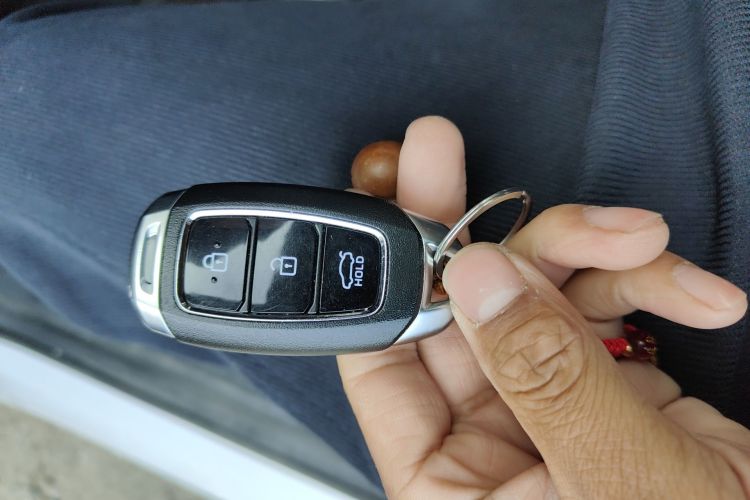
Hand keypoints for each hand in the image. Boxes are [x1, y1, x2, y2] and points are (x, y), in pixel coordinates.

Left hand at [338, 116, 749, 498]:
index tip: (383, 204)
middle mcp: (491, 442)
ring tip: (646, 241)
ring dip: (590, 252)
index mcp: (453, 486)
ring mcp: (550, 407)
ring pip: (537, 294)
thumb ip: (545, 379)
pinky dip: (650, 284)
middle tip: (442, 151)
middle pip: (459, 311)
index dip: (383, 281)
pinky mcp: (608, 387)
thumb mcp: (615, 482)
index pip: (384, 367)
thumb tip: (480, 280)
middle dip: (472, 230)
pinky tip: (697, 292)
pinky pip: (604, 308)